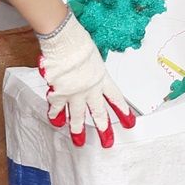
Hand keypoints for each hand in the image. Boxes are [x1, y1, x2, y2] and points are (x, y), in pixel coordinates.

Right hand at [37, 16, 137, 149]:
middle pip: (99, 113)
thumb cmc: (78, 43)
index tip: (129, 122)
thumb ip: (92, 69)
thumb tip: (89, 71)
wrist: (65, 43)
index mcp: (102, 79)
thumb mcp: (93, 56)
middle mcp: (91, 90)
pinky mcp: (60, 95)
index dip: (123, 112)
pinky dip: (55, 115)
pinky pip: (57, 109)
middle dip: (104, 129)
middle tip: (107, 141)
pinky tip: (55, 121)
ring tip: (78, 141)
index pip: (116, 99)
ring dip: (78, 130)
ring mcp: (75, 94)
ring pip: (78, 117)